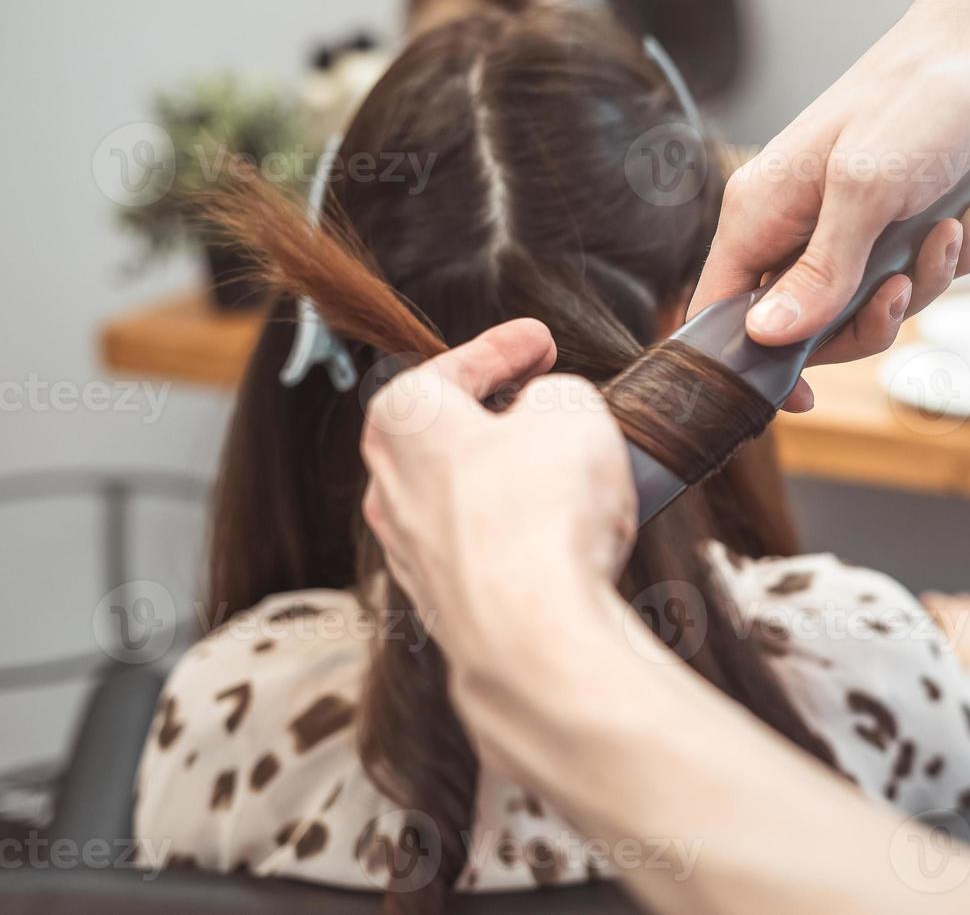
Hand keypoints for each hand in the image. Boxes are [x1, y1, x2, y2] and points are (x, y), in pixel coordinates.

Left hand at [359, 318, 637, 675]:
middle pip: (443, 434)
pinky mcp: (445, 605)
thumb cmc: (540, 513)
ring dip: (506, 479)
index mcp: (406, 421)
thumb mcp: (571, 410)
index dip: (504, 346)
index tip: (540, 340)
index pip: (453, 366)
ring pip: (460, 497)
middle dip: (493, 414)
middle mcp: (391, 485)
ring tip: (565, 471)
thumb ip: (557, 394)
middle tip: (538, 398)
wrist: (531, 637)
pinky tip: (560, 536)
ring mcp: (413, 552)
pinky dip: (517, 535)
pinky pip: (483, 552)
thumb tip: (552, 411)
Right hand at [690, 0, 969, 410]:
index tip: (799, 396)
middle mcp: (793, 225)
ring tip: (946, 229)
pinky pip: (909, 276)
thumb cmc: (915, 98)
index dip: (751, 361)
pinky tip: (965, 216)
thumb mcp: (866, 189)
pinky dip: (945, 257)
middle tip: (899, 286)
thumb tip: (766, 336)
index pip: (722, 309)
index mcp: (760, 212)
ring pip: (866, 306)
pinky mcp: (888, 224)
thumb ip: (818, 271)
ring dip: (920, 281)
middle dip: (868, 319)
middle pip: (807, 326)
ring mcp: (841, 227)